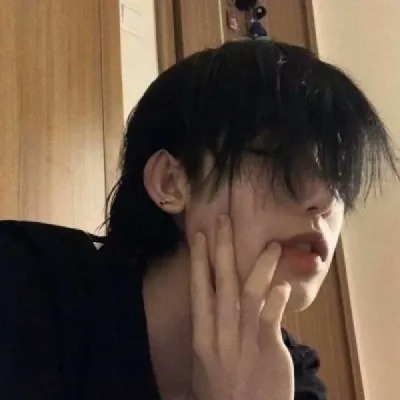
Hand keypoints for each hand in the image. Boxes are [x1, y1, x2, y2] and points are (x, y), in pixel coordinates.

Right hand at [190, 215, 293, 399]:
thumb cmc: (221, 396)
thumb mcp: (204, 365)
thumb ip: (210, 335)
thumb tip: (214, 312)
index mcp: (202, 336)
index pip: (199, 289)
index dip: (199, 261)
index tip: (198, 236)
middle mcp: (219, 334)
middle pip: (221, 282)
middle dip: (221, 248)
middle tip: (223, 220)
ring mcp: (244, 341)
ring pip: (249, 293)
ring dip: (260, 266)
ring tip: (273, 245)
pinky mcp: (268, 351)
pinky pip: (271, 317)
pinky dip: (278, 298)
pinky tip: (283, 285)